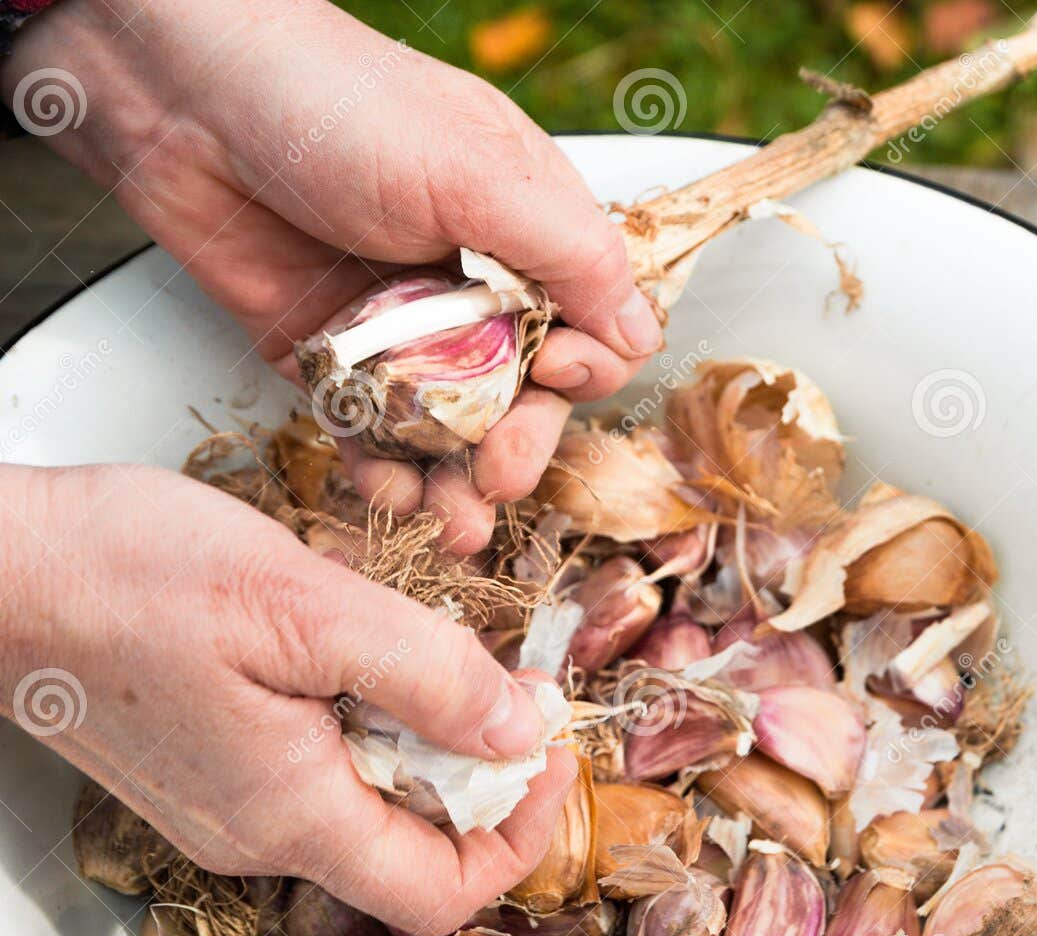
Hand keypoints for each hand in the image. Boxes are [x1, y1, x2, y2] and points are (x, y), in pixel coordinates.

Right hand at [0, 464, 576, 935]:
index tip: (554, 748)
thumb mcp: (305, 606)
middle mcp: (260, 833)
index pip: (443, 890)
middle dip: (482, 773)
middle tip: (509, 680)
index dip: (521, 831)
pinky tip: (362, 648)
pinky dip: (369, 719)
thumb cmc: (124, 575)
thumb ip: (426, 674)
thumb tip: (522, 728)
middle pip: (416, 847)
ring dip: (427, 737)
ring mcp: (229, 805)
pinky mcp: (212, 766)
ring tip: (436, 650)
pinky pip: (322, 768)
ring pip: (372, 801)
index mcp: (290, 814)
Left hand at [3, 0, 660, 552]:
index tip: (550, 372)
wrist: (181, 97)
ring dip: (459, 484)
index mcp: (529, 232)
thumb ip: (571, 256)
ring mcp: (405, 329)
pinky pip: (375, 434)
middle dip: (521, 446)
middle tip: (500, 477)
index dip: (583, 367)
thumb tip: (643, 333)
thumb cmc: (336, 102)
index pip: (594, 327)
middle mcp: (475, 286)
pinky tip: (388, 494)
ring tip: (453, 525)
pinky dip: (386, 471)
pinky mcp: (336, 361)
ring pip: (453, 430)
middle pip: (527, 396)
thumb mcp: (477, 172)